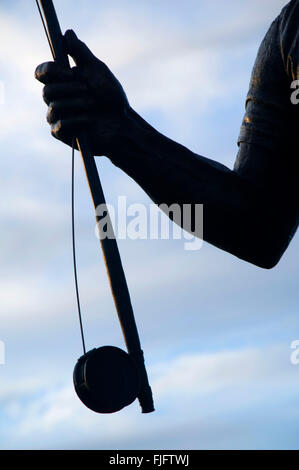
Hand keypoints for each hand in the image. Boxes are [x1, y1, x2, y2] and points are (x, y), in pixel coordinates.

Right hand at [35, 30, 129, 155]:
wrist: (122, 124)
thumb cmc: (111, 98)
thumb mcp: (97, 70)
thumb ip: (81, 53)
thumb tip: (67, 33)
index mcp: (61, 82)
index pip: (41, 73)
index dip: (49, 70)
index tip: (68, 70)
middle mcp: (55, 99)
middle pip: (47, 91)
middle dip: (70, 89)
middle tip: (88, 90)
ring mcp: (56, 117)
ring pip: (54, 107)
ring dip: (77, 103)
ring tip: (93, 104)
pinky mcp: (61, 134)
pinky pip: (61, 124)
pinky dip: (78, 120)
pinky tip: (91, 120)